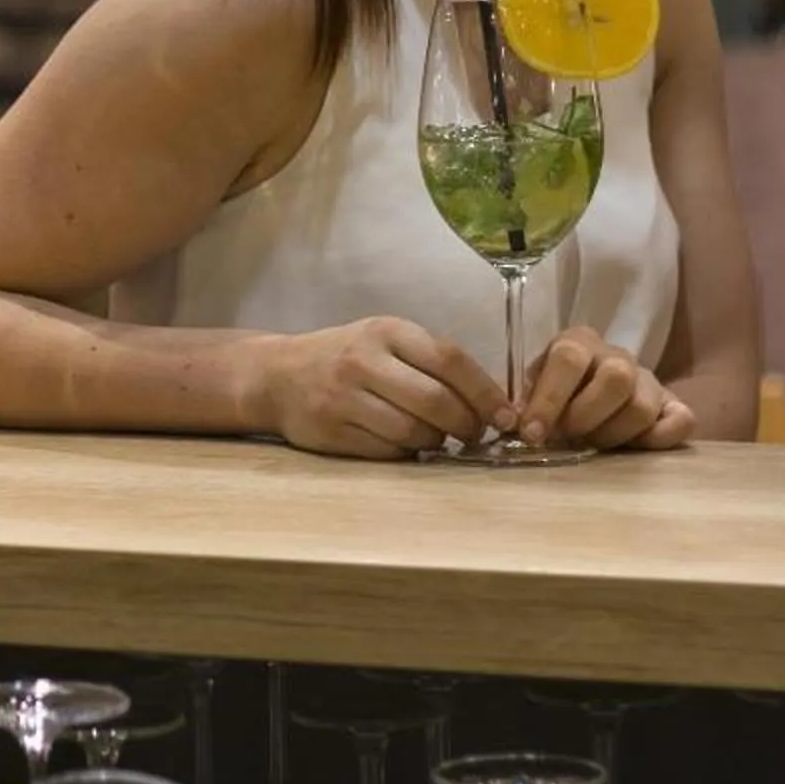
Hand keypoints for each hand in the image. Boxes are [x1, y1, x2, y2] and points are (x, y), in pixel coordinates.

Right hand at [252, 318, 507, 461]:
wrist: (278, 375)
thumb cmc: (346, 357)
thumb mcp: (386, 341)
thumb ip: (431, 362)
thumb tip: (490, 402)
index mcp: (387, 331)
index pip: (450, 360)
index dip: (485, 393)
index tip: (506, 416)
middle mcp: (363, 360)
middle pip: (435, 401)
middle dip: (466, 425)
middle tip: (474, 434)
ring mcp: (344, 397)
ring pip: (413, 432)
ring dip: (435, 442)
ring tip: (434, 437)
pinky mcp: (330, 431)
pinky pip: (387, 452)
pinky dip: (405, 452)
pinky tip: (403, 442)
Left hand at [516, 329, 695, 452]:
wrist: (590, 394)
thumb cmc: (554, 395)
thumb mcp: (533, 389)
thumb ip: (527, 402)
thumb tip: (514, 422)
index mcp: (577, 342)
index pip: (568, 358)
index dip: (549, 398)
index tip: (532, 434)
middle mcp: (617, 356)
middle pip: (615, 378)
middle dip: (586, 416)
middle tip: (569, 437)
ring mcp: (649, 380)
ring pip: (643, 406)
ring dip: (613, 435)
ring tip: (594, 445)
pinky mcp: (673, 405)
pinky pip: (682, 420)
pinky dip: (659, 439)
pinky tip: (634, 448)